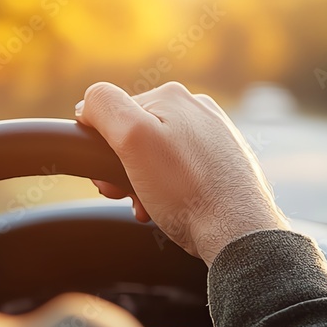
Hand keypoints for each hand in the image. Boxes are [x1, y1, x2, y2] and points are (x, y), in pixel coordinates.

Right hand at [75, 81, 288, 265]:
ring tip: (150, 207)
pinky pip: (182, 171)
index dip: (102, 148)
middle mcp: (198, 109)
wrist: (238, 231)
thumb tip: (88, 102)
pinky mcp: (225, 163)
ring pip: (158, 156)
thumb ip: (105, 107)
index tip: (108, 179)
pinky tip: (170, 209)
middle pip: (137, 136)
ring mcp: (215, 136)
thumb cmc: (186, 189)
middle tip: (127, 197)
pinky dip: (168, 190)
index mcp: (173, 95)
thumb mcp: (133, 139)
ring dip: (143, 183)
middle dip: (123, 169)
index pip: (114, 113)